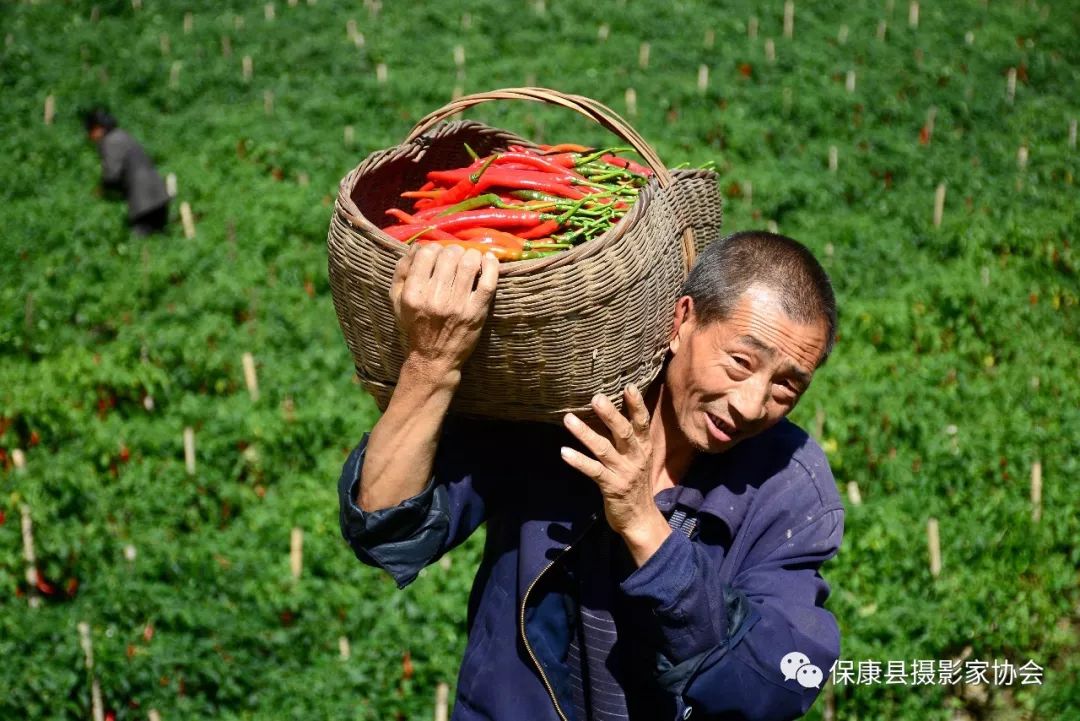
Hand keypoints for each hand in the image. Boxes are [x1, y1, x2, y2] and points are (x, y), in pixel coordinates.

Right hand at [390, 243, 498, 380]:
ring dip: (472, 254)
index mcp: (413, 293)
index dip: (434, 248)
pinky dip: (491, 265)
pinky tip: (488, 260)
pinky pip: (488, 281)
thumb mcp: (397, 300)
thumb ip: (402, 271)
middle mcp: (435, 298)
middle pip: (449, 255)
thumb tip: (417, 246)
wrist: (433, 358)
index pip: (426, 253)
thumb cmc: (414, 326)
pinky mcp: (477, 311)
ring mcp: (458, 305)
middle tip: (456, 257)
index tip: (438, 254)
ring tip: (471, 259)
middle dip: (453, 251)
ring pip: (469, 263)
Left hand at [560, 385, 665, 541]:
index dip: (636, 405)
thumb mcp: (639, 458)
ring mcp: (623, 472)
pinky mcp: (611, 487)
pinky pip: (593, 471)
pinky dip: (578, 461)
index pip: (641, 422)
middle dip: (610, 414)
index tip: (629, 386)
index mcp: (643, 447)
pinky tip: (564, 452)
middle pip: (623, 432)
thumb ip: (629, 438)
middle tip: (596, 397)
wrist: (640, 518)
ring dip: (585, 433)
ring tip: (568, 419)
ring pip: (603, 449)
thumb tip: (613, 411)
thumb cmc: (635, 483)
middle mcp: (635, 457)